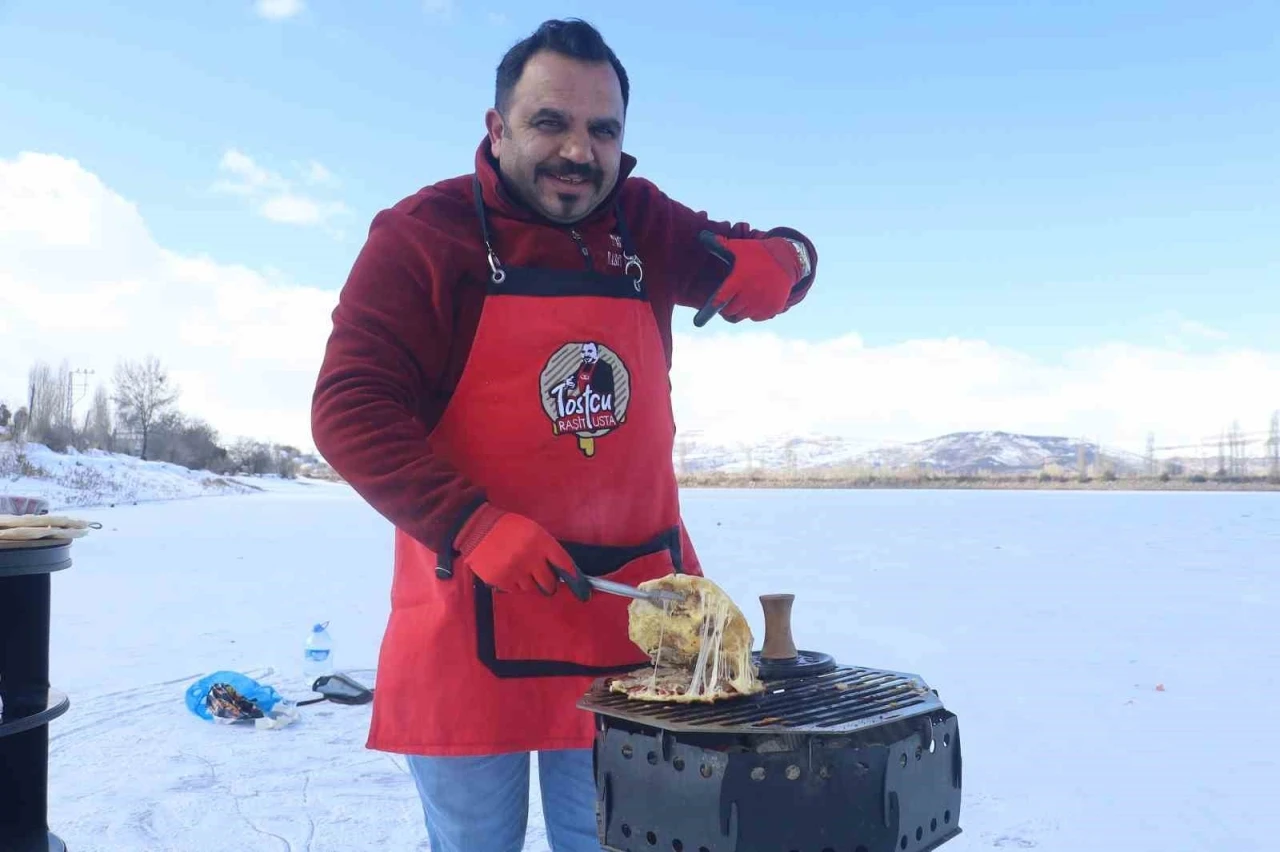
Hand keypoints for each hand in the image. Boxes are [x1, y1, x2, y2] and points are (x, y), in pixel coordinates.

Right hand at [455, 505, 590, 600]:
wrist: (476, 527)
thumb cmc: (508, 527)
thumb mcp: (532, 530)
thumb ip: (546, 548)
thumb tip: (559, 570)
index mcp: (541, 541)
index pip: (564, 564)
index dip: (574, 578)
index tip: (581, 589)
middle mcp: (530, 558)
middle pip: (549, 582)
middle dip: (549, 583)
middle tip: (544, 580)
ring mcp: (515, 570)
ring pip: (532, 588)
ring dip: (530, 582)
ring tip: (520, 570)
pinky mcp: (501, 580)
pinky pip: (515, 590)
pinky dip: (514, 584)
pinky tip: (508, 572)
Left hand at [694, 232, 806, 324]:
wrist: (786, 259)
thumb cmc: (756, 253)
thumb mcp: (738, 247)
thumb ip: (719, 245)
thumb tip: (702, 236)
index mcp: (738, 281)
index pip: (720, 300)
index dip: (709, 311)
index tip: (698, 322)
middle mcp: (750, 295)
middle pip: (730, 312)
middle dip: (727, 308)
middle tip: (730, 298)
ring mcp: (762, 303)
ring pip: (743, 316)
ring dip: (740, 310)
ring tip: (744, 296)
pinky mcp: (772, 309)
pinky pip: (756, 317)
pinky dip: (754, 312)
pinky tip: (756, 299)